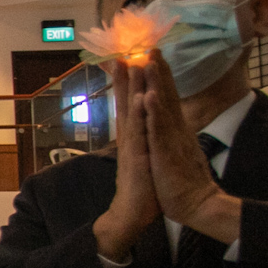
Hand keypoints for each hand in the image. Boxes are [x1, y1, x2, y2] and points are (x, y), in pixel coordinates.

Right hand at [94, 56, 162, 260]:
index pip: (130, 105)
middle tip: (123, 52)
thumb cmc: (142, 189)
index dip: (128, 84)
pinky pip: (141, 132)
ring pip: (132, 111)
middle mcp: (130, 139)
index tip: (126, 62)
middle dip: (125, 77)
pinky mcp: (139, 158)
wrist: (132, 215)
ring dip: (131, 87)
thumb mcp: (144, 160)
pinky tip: (143, 97)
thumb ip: (143, 142)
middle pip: (127, 102)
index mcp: (133, 138)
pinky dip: (141, 114)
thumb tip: (144, 129)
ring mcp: (133, 147)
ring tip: (131, 64)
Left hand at [142, 55, 241, 242]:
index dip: (158, 76)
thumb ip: (172, 133)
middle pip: (166, 93)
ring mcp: (172, 138)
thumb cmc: (182, 180)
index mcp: (174, 128)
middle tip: (150, 44)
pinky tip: (148, 96)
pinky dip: (153, 112)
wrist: (196, 205)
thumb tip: (169, 119)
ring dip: (155, 82)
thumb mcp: (175, 150)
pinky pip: (159, 130)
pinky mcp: (167, 152)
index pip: (166, 96)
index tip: (150, 55)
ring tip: (148, 59)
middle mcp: (175, 128)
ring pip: (162, 105)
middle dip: (157, 68)